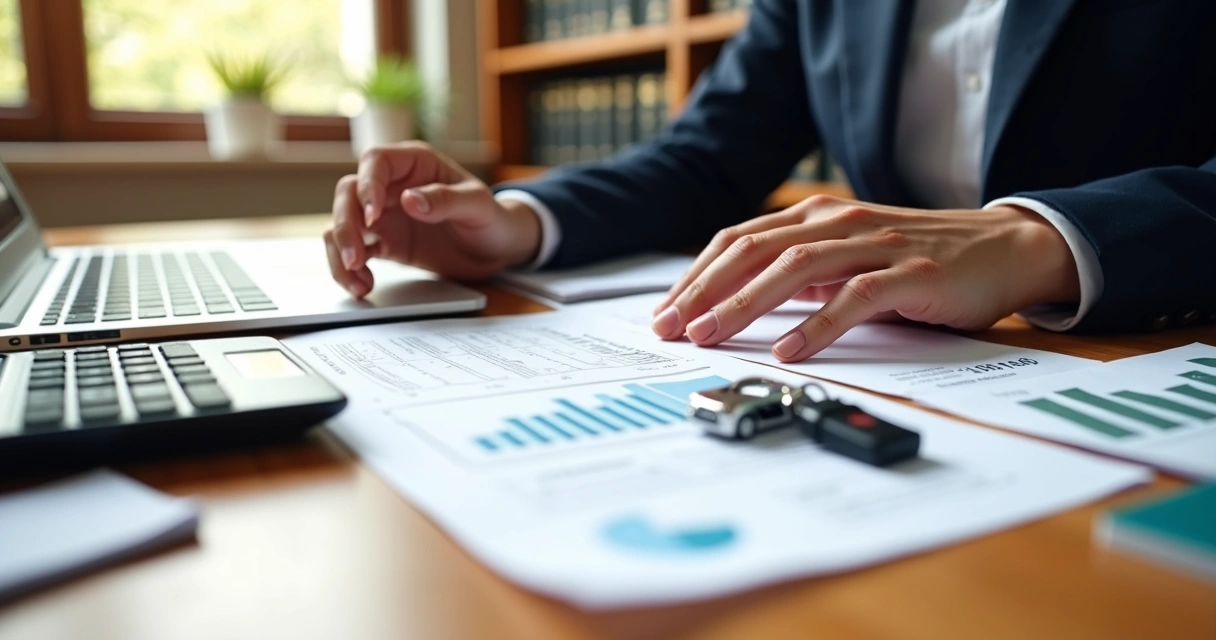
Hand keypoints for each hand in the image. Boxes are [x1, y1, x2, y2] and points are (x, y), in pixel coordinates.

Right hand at [324, 142, 540, 297]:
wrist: (497, 250)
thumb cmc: (492, 218)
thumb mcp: (478, 206)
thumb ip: (446, 200)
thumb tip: (410, 199)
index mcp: (415, 164)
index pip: (375, 162)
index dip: (367, 186)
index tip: (374, 216)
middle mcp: (393, 186)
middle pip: (349, 194)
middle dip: (344, 225)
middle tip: (355, 257)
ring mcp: (385, 215)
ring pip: (343, 223)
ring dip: (340, 250)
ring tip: (356, 278)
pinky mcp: (385, 242)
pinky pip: (356, 251)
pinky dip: (350, 269)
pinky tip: (363, 285)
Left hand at [651, 195, 1079, 361]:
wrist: (1004, 248)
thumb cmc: (918, 259)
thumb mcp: (847, 260)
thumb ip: (800, 275)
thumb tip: (739, 302)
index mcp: (816, 216)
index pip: (738, 240)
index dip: (696, 276)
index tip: (664, 312)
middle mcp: (838, 221)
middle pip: (754, 250)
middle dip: (704, 290)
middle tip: (669, 327)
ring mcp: (875, 244)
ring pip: (794, 268)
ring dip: (745, 304)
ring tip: (710, 335)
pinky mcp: (912, 273)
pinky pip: (854, 298)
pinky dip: (816, 325)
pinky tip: (787, 349)